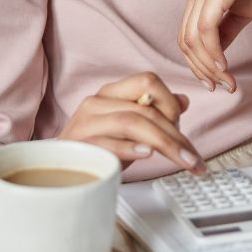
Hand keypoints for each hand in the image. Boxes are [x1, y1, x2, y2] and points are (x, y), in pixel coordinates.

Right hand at [57, 72, 206, 173]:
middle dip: (175, 134)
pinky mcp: (79, 145)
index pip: (148, 81)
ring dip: (163, 143)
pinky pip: (109, 143)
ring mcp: (86, 123)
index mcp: (111, 93)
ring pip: (132, 122)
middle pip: (145, 109)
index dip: (170, 102)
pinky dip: (131, 148)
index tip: (182, 128)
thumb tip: (183, 101)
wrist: (58, 170)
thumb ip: (153, 113)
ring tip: (182, 160)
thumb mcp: (128, 127)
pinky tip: (147, 154)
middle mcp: (97, 102)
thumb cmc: (96, 147)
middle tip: (193, 158)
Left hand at [179, 0, 251, 91]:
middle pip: (186, 41)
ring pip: (193, 37)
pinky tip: (225, 64)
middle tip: (222, 86)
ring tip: (227, 80)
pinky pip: (207, 26)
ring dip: (209, 65)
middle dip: (202, 70)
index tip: (216, 83)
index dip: (198, 65)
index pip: (187, 37)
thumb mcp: (243, 11)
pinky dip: (213, 50)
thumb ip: (226, 31)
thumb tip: (216, 56)